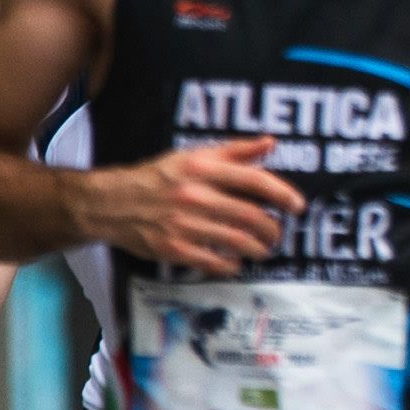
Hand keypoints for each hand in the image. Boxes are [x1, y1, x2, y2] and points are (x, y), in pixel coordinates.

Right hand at [79, 139, 304, 270]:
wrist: (111, 203)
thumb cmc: (157, 177)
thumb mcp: (193, 155)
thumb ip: (234, 151)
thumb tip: (271, 144)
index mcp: (201, 168)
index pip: (253, 180)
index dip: (282, 194)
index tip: (298, 206)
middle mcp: (195, 195)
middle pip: (250, 216)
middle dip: (272, 229)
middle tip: (278, 234)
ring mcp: (184, 224)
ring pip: (237, 241)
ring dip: (258, 249)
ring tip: (264, 250)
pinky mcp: (174, 248)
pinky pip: (214, 262)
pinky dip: (232, 265)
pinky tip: (237, 262)